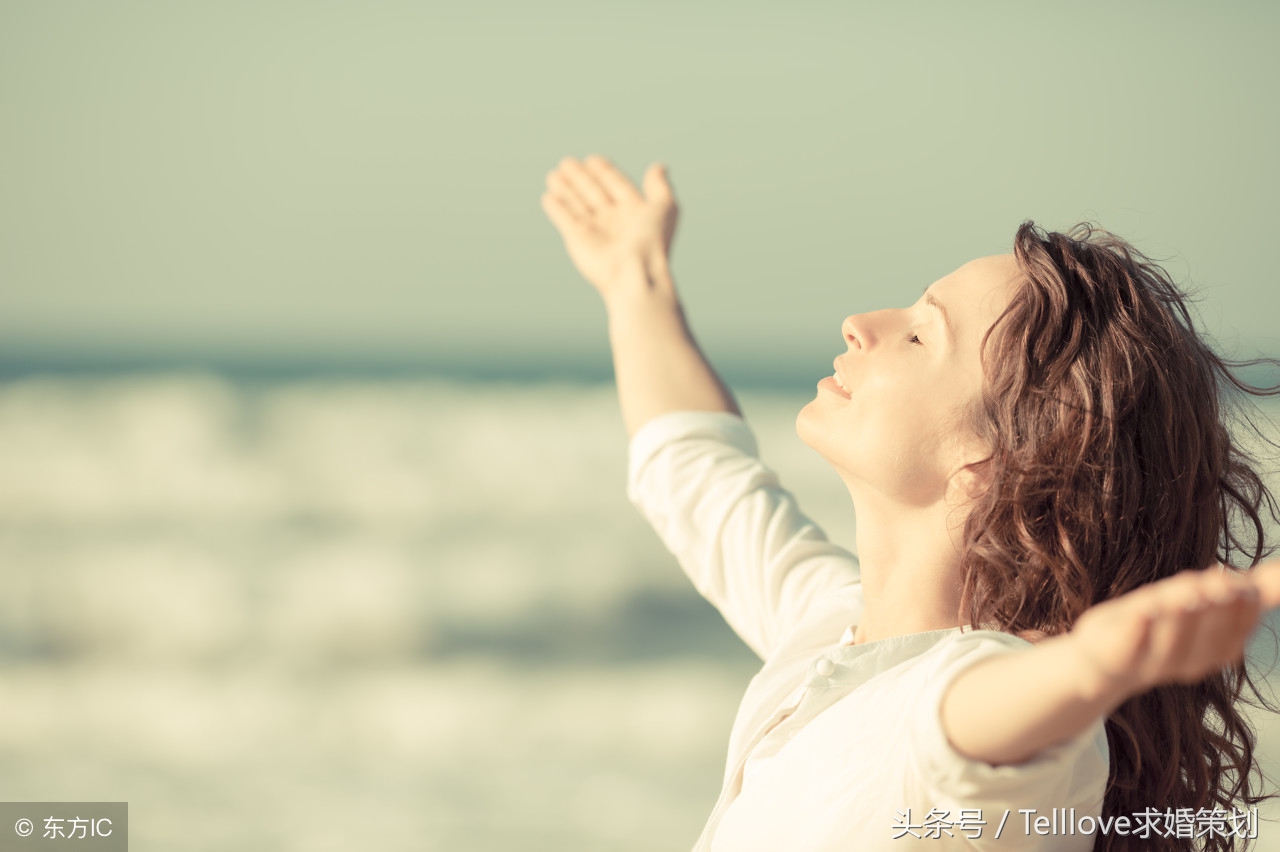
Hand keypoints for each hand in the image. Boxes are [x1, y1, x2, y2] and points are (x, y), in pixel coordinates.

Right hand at [541, 155, 678, 296]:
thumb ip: (660, 186)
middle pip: (594, 192)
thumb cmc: (651, 242)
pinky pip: (564, 219)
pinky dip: (556, 208)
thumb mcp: (664, 208)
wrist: (633, 273)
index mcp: (634, 211)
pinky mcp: (577, 239)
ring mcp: (594, 231)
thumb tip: (659, 166)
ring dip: (565, 188)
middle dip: (580, 177)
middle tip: (566, 162)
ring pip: (576, 204)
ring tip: (554, 174)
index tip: (592, 159)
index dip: (605, 172)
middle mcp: (614, 220)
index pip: (616, 185)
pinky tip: (548, 196)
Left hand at [1067, 560, 1279, 703]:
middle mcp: (1186, 662)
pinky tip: (1142, 612)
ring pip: (1171, 643)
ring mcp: (1150, 664)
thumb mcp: (1199, 601)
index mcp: (1211, 649)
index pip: (1236, 633)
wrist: (1100, 659)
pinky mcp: (1116, 659)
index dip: (1242, 611)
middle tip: (1219, 580)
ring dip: (1179, 617)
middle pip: (1208, 638)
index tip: (1244, 584)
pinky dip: (1137, 630)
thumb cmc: (1156, 624)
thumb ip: (1246, 588)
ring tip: (1184, 590)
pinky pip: (1129, 647)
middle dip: (1215, 610)